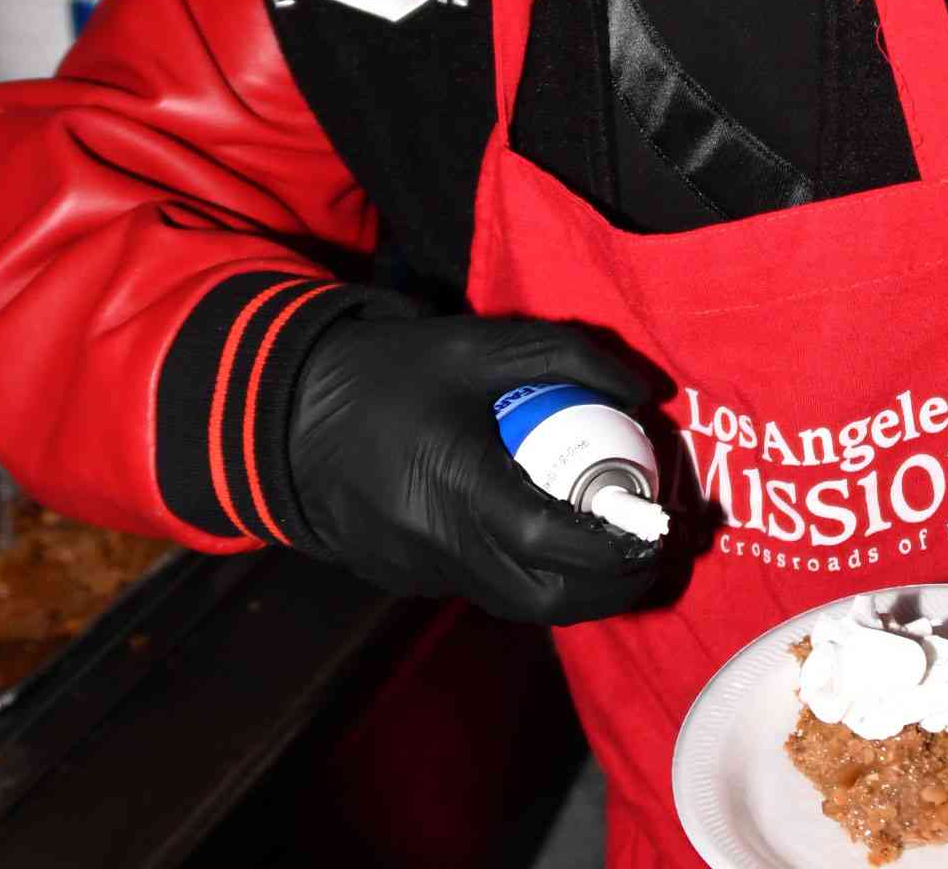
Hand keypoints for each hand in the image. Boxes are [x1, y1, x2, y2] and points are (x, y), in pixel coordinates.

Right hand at [288, 307, 661, 623]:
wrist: (287, 412)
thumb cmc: (390, 372)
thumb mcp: (480, 345)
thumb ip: (569, 357)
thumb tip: (646, 393)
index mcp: (453, 489)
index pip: (547, 543)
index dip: (612, 545)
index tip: (660, 525)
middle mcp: (436, 548)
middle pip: (542, 598)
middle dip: (612, 586)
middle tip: (655, 547)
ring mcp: (419, 573)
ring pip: (517, 601)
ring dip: (577, 586)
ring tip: (622, 544)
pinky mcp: (408, 578)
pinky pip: (486, 587)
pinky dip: (533, 573)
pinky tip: (560, 535)